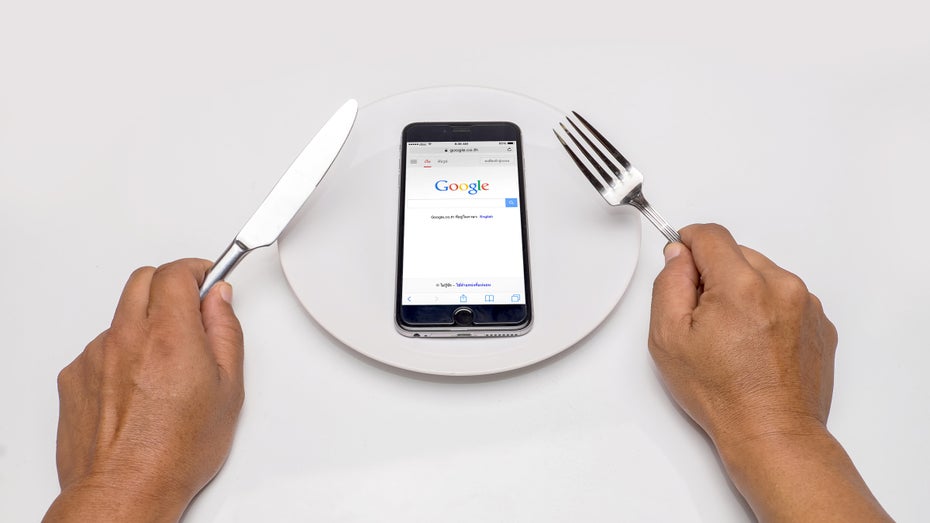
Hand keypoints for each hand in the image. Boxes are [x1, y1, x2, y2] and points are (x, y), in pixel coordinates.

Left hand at [44, 259, 243, 521]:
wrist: (126, 489)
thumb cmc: (177, 451)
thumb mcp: (229, 389)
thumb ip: (225, 332)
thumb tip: (219, 301)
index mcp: (170, 335)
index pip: (176, 272)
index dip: (196, 269)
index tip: (207, 277)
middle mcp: (127, 337)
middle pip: (143, 280)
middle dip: (169, 286)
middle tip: (190, 310)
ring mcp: (95, 355)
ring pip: (122, 315)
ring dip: (144, 323)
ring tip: (164, 367)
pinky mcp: (75, 375)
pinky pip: (101, 347)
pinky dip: (121, 354)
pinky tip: (138, 388)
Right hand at [648, 224, 888, 520]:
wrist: (772, 432)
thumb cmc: (724, 395)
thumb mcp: (668, 339)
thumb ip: (669, 285)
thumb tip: (679, 258)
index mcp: (741, 286)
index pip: (711, 235)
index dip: (688, 243)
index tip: (681, 260)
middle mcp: (781, 286)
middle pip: (738, 253)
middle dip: (716, 275)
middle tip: (704, 317)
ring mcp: (806, 304)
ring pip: (762, 275)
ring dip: (744, 292)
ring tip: (733, 337)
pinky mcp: (820, 322)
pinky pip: (785, 297)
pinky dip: (767, 310)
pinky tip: (755, 344)